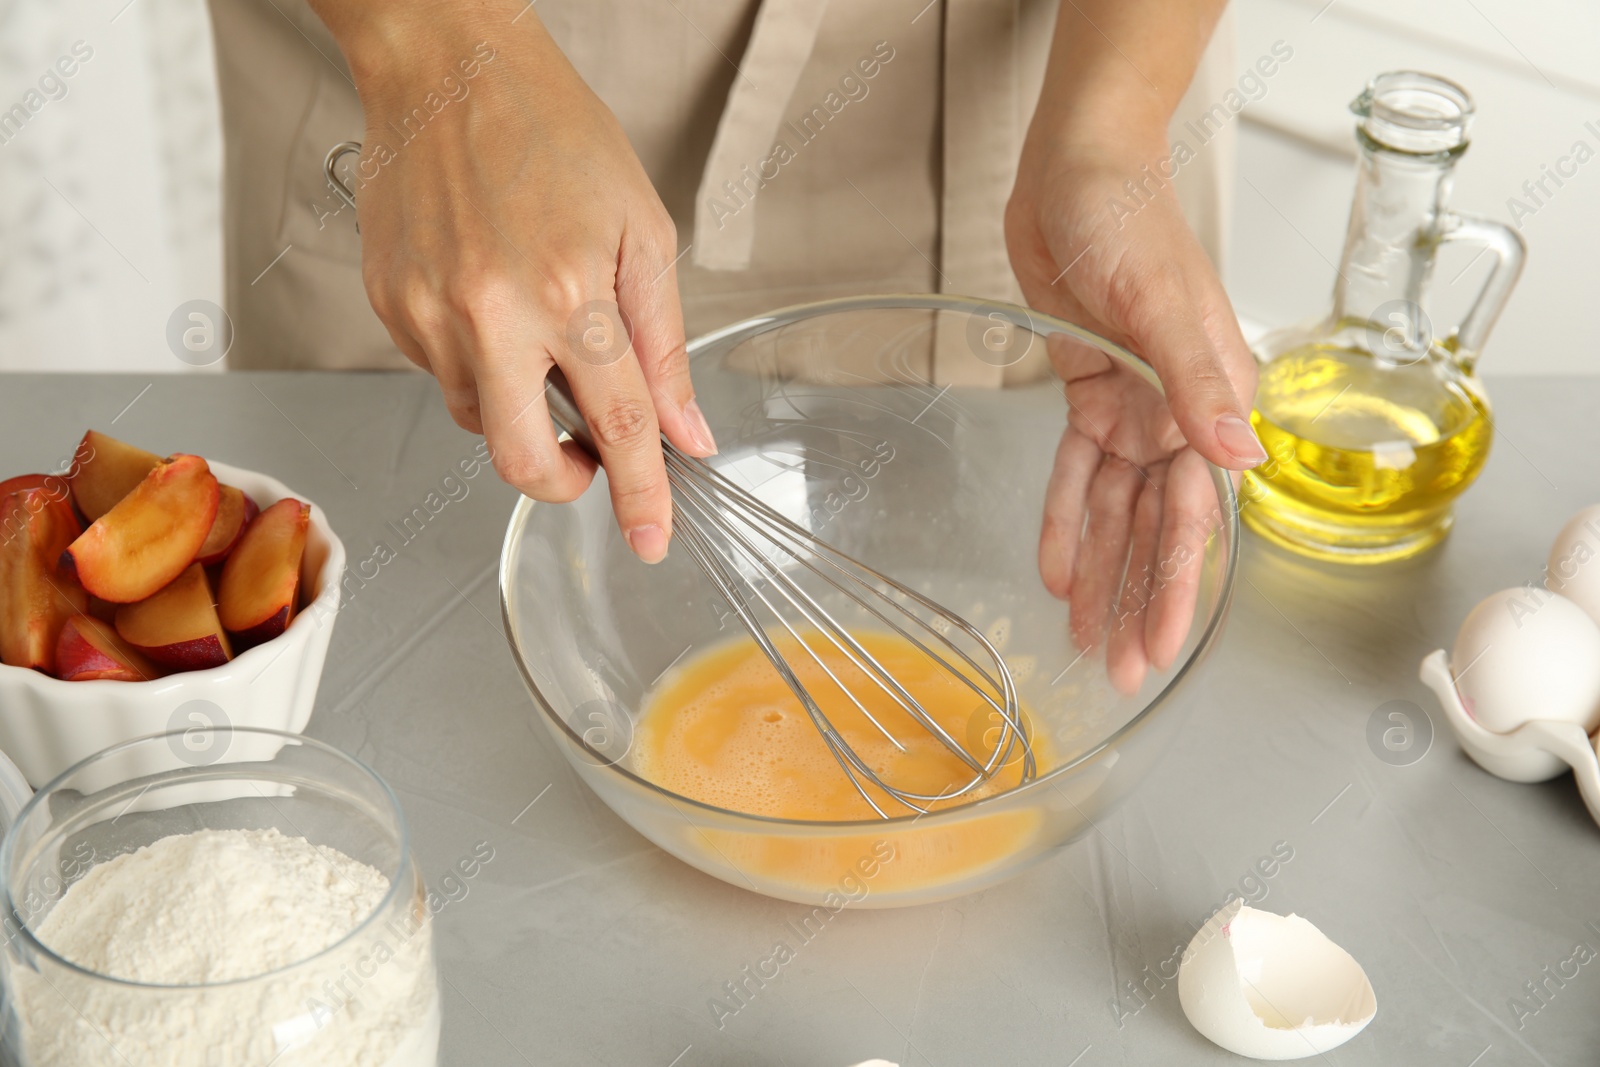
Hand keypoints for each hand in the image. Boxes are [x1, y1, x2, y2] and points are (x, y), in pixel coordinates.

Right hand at [310, 0, 715, 562]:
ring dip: (522, 409)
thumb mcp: (641, 229)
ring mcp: (428, 314)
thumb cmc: (550, 131)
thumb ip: (664, 343)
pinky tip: (493, 304)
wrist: (446, 66)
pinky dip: (478, 365)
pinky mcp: (389, 307)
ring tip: (540, 335)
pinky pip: (441, 375)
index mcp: (568, 290)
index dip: (641, 496)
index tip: (652, 541)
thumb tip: (684, 431)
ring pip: (481, 422)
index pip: (619, 427)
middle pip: (526, 462)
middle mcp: (490, 313)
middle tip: (589, 459)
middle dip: (565, 483)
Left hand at [1006, 128, 1258, 692]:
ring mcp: (1133, 406)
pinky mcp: (1090, 392)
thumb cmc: (1130, 221)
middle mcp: (1176, 414)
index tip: (1159, 648)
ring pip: (1115, 510)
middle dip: (1136, 599)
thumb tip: (1241, 457)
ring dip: (1100, 572)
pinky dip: (1065, 517)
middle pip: (1154, 526)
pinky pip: (1077, 470)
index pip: (1196, 513)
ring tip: (1081, 637)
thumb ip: (1200, 383)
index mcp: (1212, 400)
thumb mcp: (1164, 303)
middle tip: (1116, 667)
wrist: (1074, 173)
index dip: (1176, 585)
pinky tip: (1055, 568)